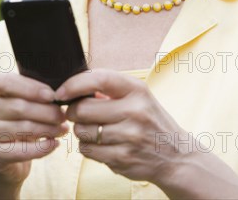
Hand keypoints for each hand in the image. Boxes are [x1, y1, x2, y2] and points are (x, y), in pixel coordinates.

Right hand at [0, 74, 68, 187]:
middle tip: (64, 116)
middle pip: (18, 107)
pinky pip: (19, 151)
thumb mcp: (25, 101)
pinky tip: (54, 144)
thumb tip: (60, 93)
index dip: (31, 88)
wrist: (6, 155)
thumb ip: (36, 93)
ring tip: (63, 129)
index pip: (8, 83)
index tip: (53, 96)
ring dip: (47, 129)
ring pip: (21, 128)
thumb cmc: (21, 119)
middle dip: (46, 112)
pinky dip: (40, 148)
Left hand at [55, 68, 188, 184]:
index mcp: (137, 90)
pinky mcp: (122, 158)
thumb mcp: (139, 97)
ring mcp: (129, 136)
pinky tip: (102, 144)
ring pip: (82, 131)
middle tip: (78, 114)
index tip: (61, 92)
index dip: (74, 84)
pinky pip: (87, 151)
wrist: (177, 156)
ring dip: (81, 131)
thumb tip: (74, 88)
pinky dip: (88, 147)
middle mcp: (135, 111)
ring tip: (94, 129)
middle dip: (73, 112)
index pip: (99, 79)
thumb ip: (110, 89)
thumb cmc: (151, 121)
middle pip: (83, 109)